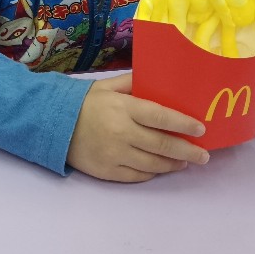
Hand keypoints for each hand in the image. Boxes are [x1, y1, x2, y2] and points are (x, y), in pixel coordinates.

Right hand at [67, 73, 209, 182]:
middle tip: (203, 155)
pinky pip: (137, 176)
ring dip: (173, 165)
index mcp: (123, 108)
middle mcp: (121, 132)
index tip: (201, 130)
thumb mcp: (106, 87)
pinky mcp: (107, 171)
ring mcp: (115, 155)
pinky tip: (160, 168)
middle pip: (163, 145)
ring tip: (185, 163)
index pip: (162, 117)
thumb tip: (158, 77)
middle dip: (188, 151)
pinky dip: (152, 173)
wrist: (51, 125)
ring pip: (154, 164)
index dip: (185, 125)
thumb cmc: (83, 103)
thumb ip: (133, 82)